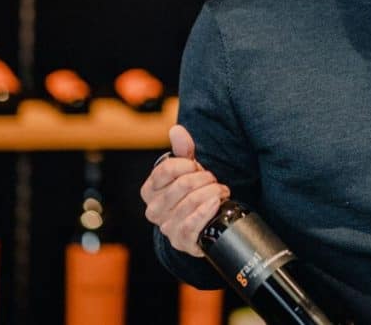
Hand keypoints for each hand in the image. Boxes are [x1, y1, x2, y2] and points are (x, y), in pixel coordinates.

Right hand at [140, 124, 230, 257]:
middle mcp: (153, 210)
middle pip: (183, 185)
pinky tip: (215, 203)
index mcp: (149, 190)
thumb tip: (177, 130)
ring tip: (220, 191)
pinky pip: (193, 225)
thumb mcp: (186, 170)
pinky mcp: (181, 241)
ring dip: (212, 193)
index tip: (197, 167)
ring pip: (191, 203)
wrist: (200, 223)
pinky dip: (207, 211)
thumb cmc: (190, 193)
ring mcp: (166, 227)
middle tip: (214, 180)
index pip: (166, 170)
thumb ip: (182, 150)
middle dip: (205, 179)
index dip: (187, 165)